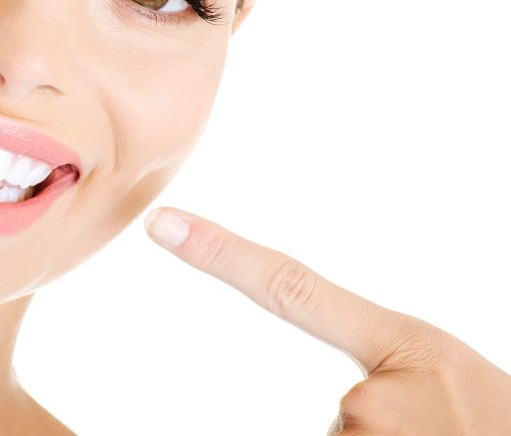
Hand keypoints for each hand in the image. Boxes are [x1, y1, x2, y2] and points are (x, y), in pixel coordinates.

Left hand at [143, 207, 510, 433]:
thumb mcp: (450, 381)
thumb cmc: (499, 424)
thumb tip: (346, 407)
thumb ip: (389, 378)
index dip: (222, 256)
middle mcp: (373, 396)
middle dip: (378, 431)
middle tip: (439, 435)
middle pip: (340, 412)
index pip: (293, 289)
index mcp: (407, 346)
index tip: (161, 223)